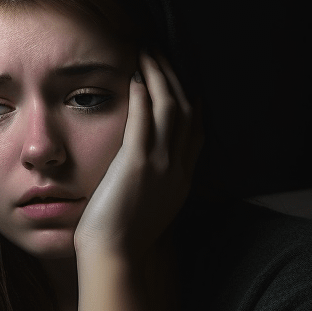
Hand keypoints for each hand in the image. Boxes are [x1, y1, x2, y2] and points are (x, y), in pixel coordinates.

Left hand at [74, 48, 203, 262]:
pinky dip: (143, 95)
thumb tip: (142, 175)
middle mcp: (178, 170)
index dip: (192, 103)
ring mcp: (161, 166)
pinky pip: (145, 121)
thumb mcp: (148, 210)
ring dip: (160, 77)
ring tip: (147, 53)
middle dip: (175, 79)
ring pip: (170, 109)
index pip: (196, 134)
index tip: (182, 84)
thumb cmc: (120, 240)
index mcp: (181, 182)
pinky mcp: (138, 164)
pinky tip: (136, 77)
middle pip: (187, 113)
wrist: (115, 257)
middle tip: (161, 55)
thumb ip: (152, 186)